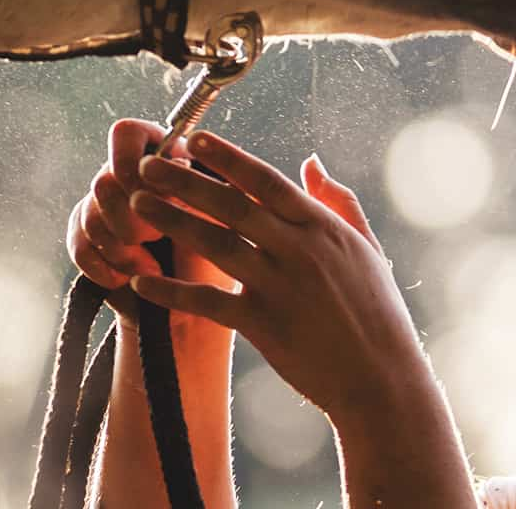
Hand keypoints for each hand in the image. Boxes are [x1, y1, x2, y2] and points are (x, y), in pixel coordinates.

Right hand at [66, 118, 234, 320]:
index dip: (129, 160)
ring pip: (90, 214)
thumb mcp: (222, 214)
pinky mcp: (88, 238)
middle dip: (130, 216)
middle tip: (157, 237)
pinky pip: (79, 244)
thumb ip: (201, 186)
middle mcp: (130, 174)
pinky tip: (123, 279)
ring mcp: (106, 205)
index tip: (145, 185)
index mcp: (164, 154)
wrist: (198, 302)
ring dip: (120, 247)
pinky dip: (102, 266)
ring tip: (151, 267)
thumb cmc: (222, 250)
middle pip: (104, 180)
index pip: (126, 134)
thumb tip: (175, 166)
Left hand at [123, 130, 430, 425]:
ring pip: (215, 244)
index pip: (266, 182)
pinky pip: (207, 302)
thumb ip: (339, 201)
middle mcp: (299, 250)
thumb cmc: (377, 310)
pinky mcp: (261, 325)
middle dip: (185, 181)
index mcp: (323, 227)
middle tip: (148, 165)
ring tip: (136, 205)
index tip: (195, 139)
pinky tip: (140, 283)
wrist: (379, 375)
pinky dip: (172, 292)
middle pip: (232, 206)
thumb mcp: (367, 247)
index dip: (228, 158)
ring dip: (172, 221)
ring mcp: (279, 287)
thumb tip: (311, 162)